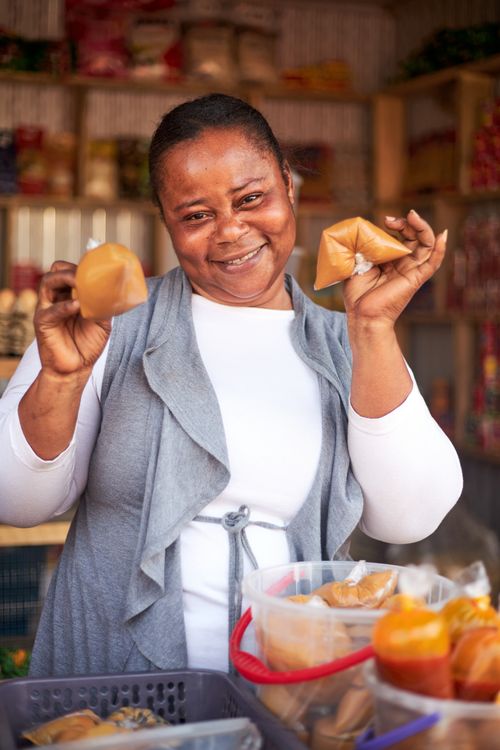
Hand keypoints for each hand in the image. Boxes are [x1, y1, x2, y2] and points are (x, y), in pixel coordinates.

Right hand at [34, 260, 110, 377]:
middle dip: (71, 269)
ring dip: (65, 279)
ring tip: (80, 283)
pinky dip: (64, 306)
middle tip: (86, 275)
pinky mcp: (43, 323)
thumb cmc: (88, 343)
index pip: (68, 271)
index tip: (97, 268)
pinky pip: (50, 310)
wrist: (77, 368)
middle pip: (56, 272)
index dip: (80, 267)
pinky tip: (77, 306)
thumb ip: (105, 305)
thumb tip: (117, 289)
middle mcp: (56, 298)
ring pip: (47, 283)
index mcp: (69, 295)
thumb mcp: (102, 321)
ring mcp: (47, 309)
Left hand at [342, 210, 446, 326]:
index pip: (400, 236)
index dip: (396, 225)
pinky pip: (433, 263)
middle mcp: (404, 263)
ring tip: (413, 216)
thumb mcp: (356, 264)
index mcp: (391, 260)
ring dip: (422, 227)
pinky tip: (443, 235)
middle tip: (390, 220)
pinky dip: (440, 249)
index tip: (385, 221)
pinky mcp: (416, 279)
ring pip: (426, 245)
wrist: (362, 316)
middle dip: (406, 223)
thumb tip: (363, 231)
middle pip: (414, 237)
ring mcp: (412, 271)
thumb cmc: (358, 295)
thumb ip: (362, 248)